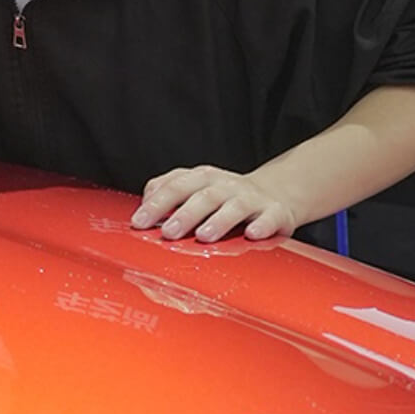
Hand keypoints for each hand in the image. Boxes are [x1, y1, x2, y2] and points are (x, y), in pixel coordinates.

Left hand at [130, 166, 301, 242]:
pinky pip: (270, 218)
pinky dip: (261, 226)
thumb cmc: (223, 196)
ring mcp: (251, 198)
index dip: (156, 204)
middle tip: (169, 233)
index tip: (139, 223)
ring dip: (218, 221)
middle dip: (184, 215)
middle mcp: (226, 185)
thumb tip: (142, 206)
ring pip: (234, 207)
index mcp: (201, 178)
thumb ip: (166, 192)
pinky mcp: (275, 212)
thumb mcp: (192, 188)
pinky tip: (251, 234)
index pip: (175, 187)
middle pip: (203, 196)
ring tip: (204, 236)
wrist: (272, 194)